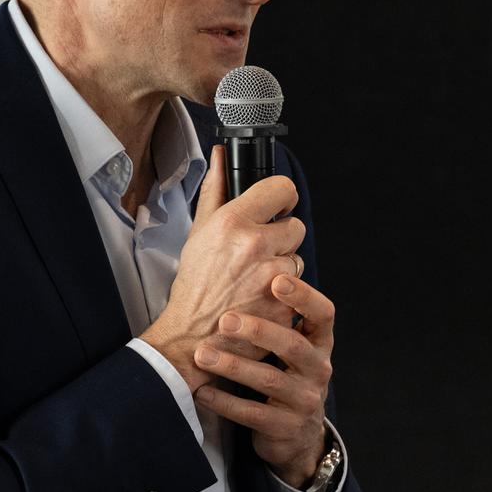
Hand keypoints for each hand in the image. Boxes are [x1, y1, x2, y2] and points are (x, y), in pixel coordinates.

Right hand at [141, 144, 306, 391]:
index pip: (283, 189)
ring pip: (298, 258)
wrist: (193, 336)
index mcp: (233, 222)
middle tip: (258, 253)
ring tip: (255, 279)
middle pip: (296, 226)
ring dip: (283, 267)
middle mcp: (255, 245)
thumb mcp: (199, 233)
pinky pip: (298, 287)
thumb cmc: (195, 285)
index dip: (282, 198)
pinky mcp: (284, 302)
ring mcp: (272, 275)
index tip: (278, 207)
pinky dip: (285, 293)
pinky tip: (262, 297)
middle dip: (281, 238)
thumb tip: (221, 155)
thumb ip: (215, 190)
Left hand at [190, 274, 335, 487]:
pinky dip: (225, 402)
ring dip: (234, 366)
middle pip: (294, 346)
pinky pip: (253, 414)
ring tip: (202, 354)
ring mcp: (304, 400)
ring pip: (269, 381)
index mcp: (320, 343)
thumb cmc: (284, 374)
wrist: (296, 433)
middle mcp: (319, 370)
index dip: (304, 296)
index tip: (277, 278)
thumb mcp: (292, 346)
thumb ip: (278, 315)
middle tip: (225, 319)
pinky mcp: (285, 427)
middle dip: (260, 331)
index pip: (323, 314)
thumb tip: (252, 263)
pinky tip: (203, 391)